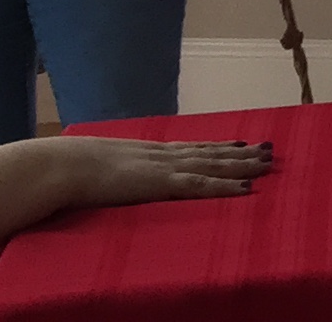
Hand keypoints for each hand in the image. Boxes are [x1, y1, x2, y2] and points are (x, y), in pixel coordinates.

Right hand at [29, 133, 272, 207]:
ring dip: (243, 165)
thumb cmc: (73, 169)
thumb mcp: (102, 166)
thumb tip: (115, 177)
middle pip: (211, 153)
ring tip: (268, 161)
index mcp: (150, 152)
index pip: (192, 148)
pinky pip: (200, 186)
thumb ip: (116, 171)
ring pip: (213, 165)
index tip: (242, 142)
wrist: (62, 167)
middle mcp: (164, 155)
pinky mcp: (160, 184)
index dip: (219, 146)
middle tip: (269, 149)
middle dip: (241, 153)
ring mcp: (164, 168)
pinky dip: (225, 186)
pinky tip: (246, 189)